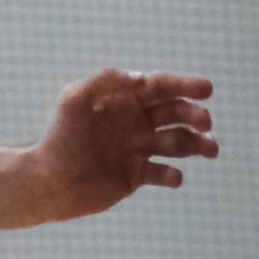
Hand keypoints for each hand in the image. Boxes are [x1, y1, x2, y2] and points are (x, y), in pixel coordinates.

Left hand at [12, 71, 215, 221]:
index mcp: (125, 100)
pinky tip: (174, 176)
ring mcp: (138, 149)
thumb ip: (105, 80)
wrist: (48, 181)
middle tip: (205, 122)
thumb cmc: (59, 136)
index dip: (186, 85)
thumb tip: (141, 77)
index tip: (206, 89)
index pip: (162, 87)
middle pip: (176, 114)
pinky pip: (162, 173)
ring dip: (197, 144)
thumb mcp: (74, 99)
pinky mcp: (136, 176)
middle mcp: (136, 122)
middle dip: (194, 115)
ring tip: (211, 149)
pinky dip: (172, 175)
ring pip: (178, 143)